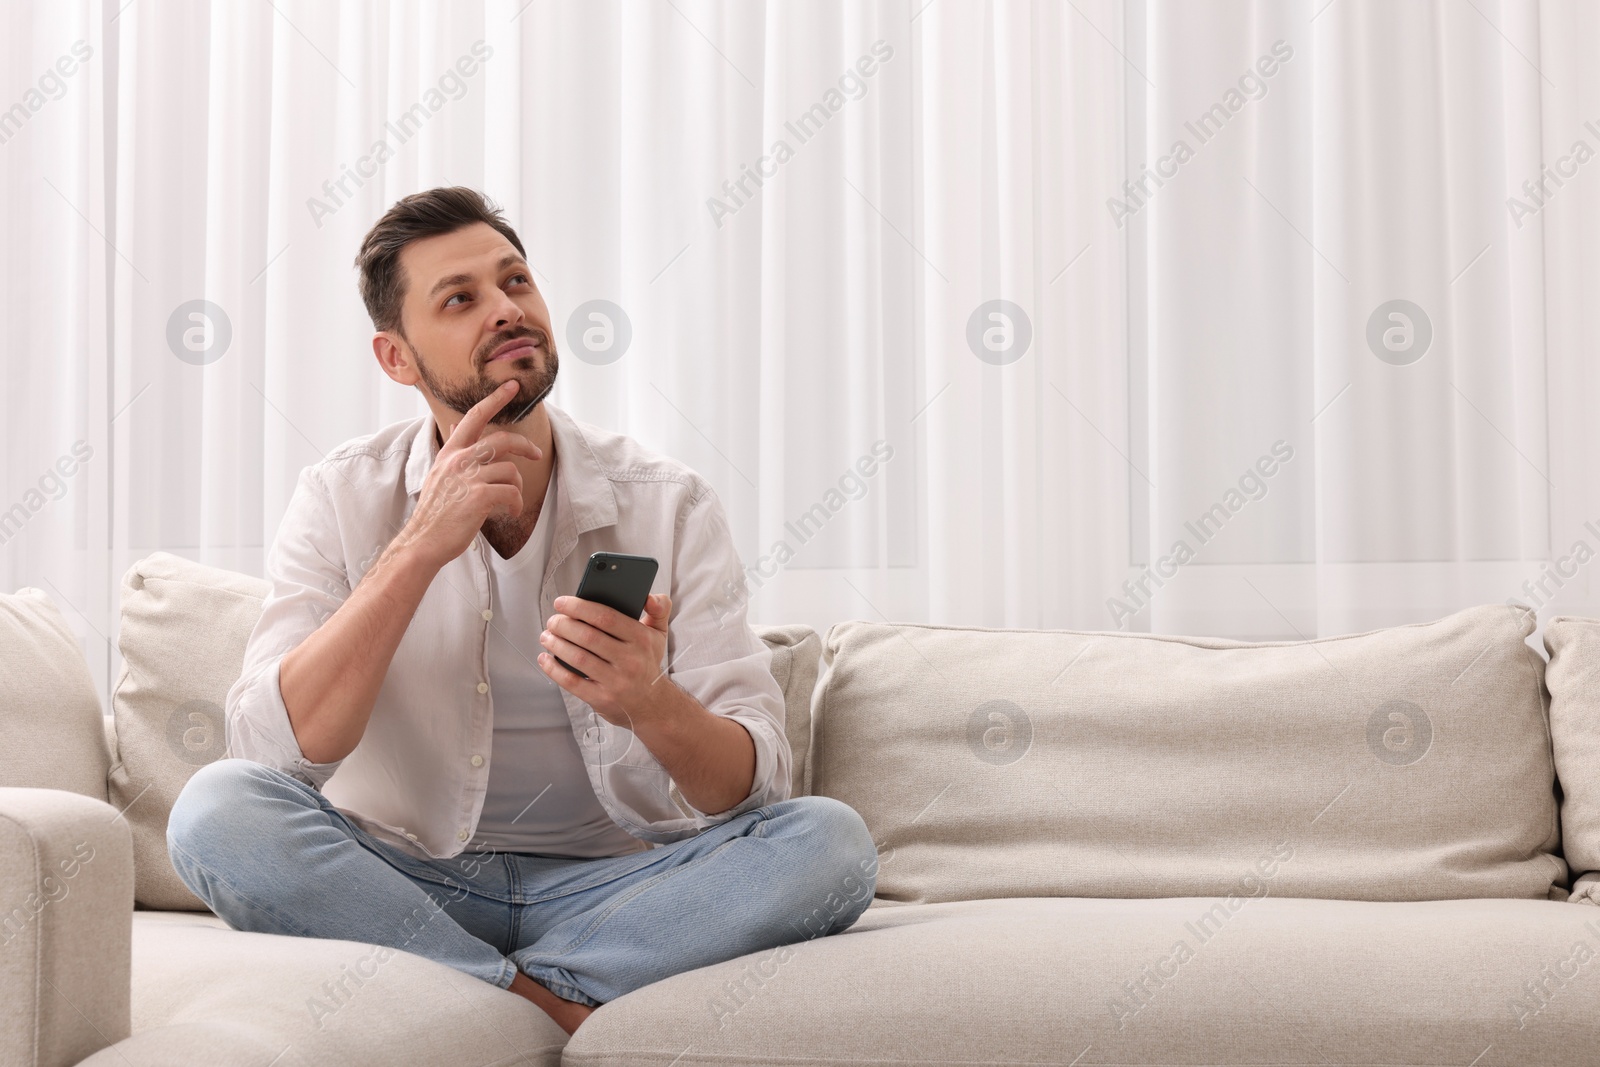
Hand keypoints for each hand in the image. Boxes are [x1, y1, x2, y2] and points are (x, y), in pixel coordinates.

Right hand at [400, 381, 542, 569]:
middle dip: (525, 445)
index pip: (474, 417)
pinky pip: (512, 493)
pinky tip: (510, 512)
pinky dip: (516, 504)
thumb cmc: (435, 511)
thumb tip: (456, 425)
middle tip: (537, 453)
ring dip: (517, 488)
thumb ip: (453, 450)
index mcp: (450, 453)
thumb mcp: (440, 474)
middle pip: (502, 440)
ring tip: (510, 501)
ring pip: (511, 470)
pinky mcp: (479, 496)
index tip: (512, 386)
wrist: (424, 541)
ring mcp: (468, 477)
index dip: (495, 399)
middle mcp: (458, 460)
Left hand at [538, 593, 672, 729]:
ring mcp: (615, 682)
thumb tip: (649, 596)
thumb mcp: (659, 634)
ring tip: (547, 636)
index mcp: (642, 640)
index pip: (606, 617)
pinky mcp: (601, 699)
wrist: (652, 705)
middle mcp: (630, 661)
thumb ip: (659, 609)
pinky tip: (545, 658)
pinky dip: (553, 668)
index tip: (562, 602)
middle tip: (553, 620)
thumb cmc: (647, 663)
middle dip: (563, 625)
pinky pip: (572, 682)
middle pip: (588, 636)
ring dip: (556, 644)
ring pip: (577, 657)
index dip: (579, 607)